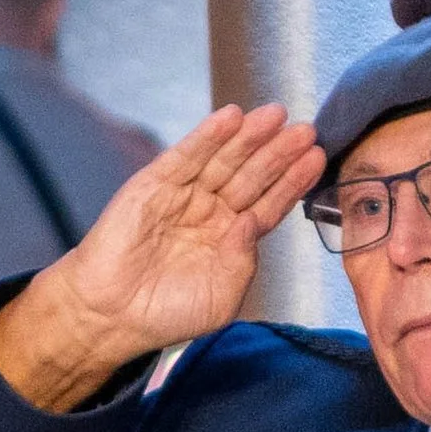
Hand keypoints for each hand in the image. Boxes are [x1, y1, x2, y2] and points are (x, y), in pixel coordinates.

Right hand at [0, 103, 324, 409]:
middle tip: (308, 130)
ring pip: (223, 161)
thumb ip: (243, 260)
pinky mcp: (153, 185)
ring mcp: (183, 197)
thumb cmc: (166, 314)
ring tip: (277, 115)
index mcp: (230, 240)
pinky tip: (232, 118)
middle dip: (278, 153)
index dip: (291, 182)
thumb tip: (252, 221)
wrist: (112, 316)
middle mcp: (209, 213)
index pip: (268, 204)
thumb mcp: (221, 296)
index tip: (318, 159)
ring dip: (250, 137)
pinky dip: (207, 136)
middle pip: (251, 176)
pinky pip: (185, 156)